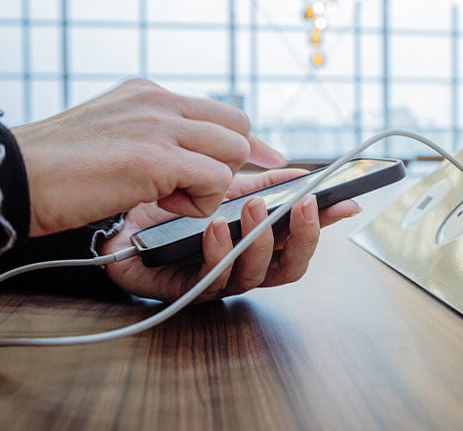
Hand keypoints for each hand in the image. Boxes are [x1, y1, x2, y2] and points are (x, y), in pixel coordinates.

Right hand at [12, 79, 286, 236]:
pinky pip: (213, 179)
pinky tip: (161, 205)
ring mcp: (158, 124)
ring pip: (231, 151)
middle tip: (207, 191)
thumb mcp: (111, 136)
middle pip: (236, 126)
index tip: (271, 160)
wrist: (10, 178)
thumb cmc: (55, 169)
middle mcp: (157, 100)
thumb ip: (152, 137)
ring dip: (210, 185)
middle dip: (233, 164)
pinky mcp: (155, 157)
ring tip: (166, 199)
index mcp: (147, 92)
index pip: (219, 110)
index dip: (249, 141)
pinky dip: (198, 203)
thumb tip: (189, 161)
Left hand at [102, 169, 360, 302]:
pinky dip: (218, 252)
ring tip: (250, 207)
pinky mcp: (185, 290)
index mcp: (258, 241)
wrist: (117, 217)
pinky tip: (214, 227)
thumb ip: (263, 184)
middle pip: (289, 268)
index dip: (326, 225)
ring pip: (254, 276)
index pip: (301, 238)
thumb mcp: (222, 186)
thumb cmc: (172, 205)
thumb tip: (303, 173)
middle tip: (304, 205)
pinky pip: (210, 280)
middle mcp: (244, 265)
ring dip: (258, 240)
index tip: (346, 201)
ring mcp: (218, 280)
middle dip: (302, 238)